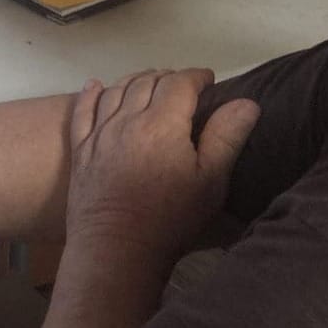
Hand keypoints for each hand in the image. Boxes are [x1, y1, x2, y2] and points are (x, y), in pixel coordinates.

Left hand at [64, 69, 258, 268]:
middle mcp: (127, 120)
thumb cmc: (170, 218)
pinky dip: (91, 94)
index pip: (180, 83)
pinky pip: (82, 111)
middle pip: (147, 82)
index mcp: (162, 124)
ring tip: (148, 82)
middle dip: (168, 77)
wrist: (116, 250)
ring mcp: (99, 135)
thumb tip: (247, 102)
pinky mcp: (81, 152)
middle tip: (182, 85)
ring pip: (115, 91)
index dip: (196, 77)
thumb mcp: (210, 181)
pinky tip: (95, 86)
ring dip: (135, 80)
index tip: (208, 81)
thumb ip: (227, 137)